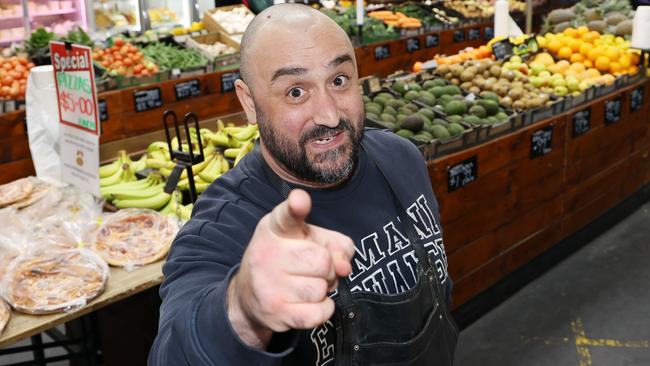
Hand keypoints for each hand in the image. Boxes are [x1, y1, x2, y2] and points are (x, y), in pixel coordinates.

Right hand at [227, 189, 354, 346]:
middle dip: (328, 269)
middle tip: (314, 270)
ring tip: (307, 285)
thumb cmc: (286, 260)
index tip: (300, 200)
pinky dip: (324, 309)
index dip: (296, 206)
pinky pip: (318, 313)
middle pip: (322, 261)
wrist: (248, 296)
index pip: (287, 215)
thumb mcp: (308, 240)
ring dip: (323, 290)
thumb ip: (335, 244)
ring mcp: (268, 284)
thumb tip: (344, 267)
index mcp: (275, 229)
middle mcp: (267, 254)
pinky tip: (312, 303)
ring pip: (321, 289)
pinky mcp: (275, 312)